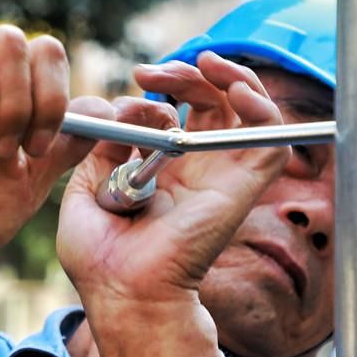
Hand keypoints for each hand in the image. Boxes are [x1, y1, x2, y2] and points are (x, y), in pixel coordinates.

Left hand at [57, 52, 290, 356]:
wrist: (124, 293)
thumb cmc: (100, 260)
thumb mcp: (84, 191)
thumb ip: (101, 149)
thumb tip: (119, 114)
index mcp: (161, 171)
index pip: (178, 112)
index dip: (162, 88)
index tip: (135, 82)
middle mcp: (196, 170)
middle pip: (211, 103)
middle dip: (187, 75)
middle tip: (154, 72)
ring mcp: (222, 176)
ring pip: (250, 111)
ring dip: (233, 76)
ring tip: (206, 63)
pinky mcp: (244, 186)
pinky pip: (272, 137)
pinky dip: (262, 105)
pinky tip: (236, 91)